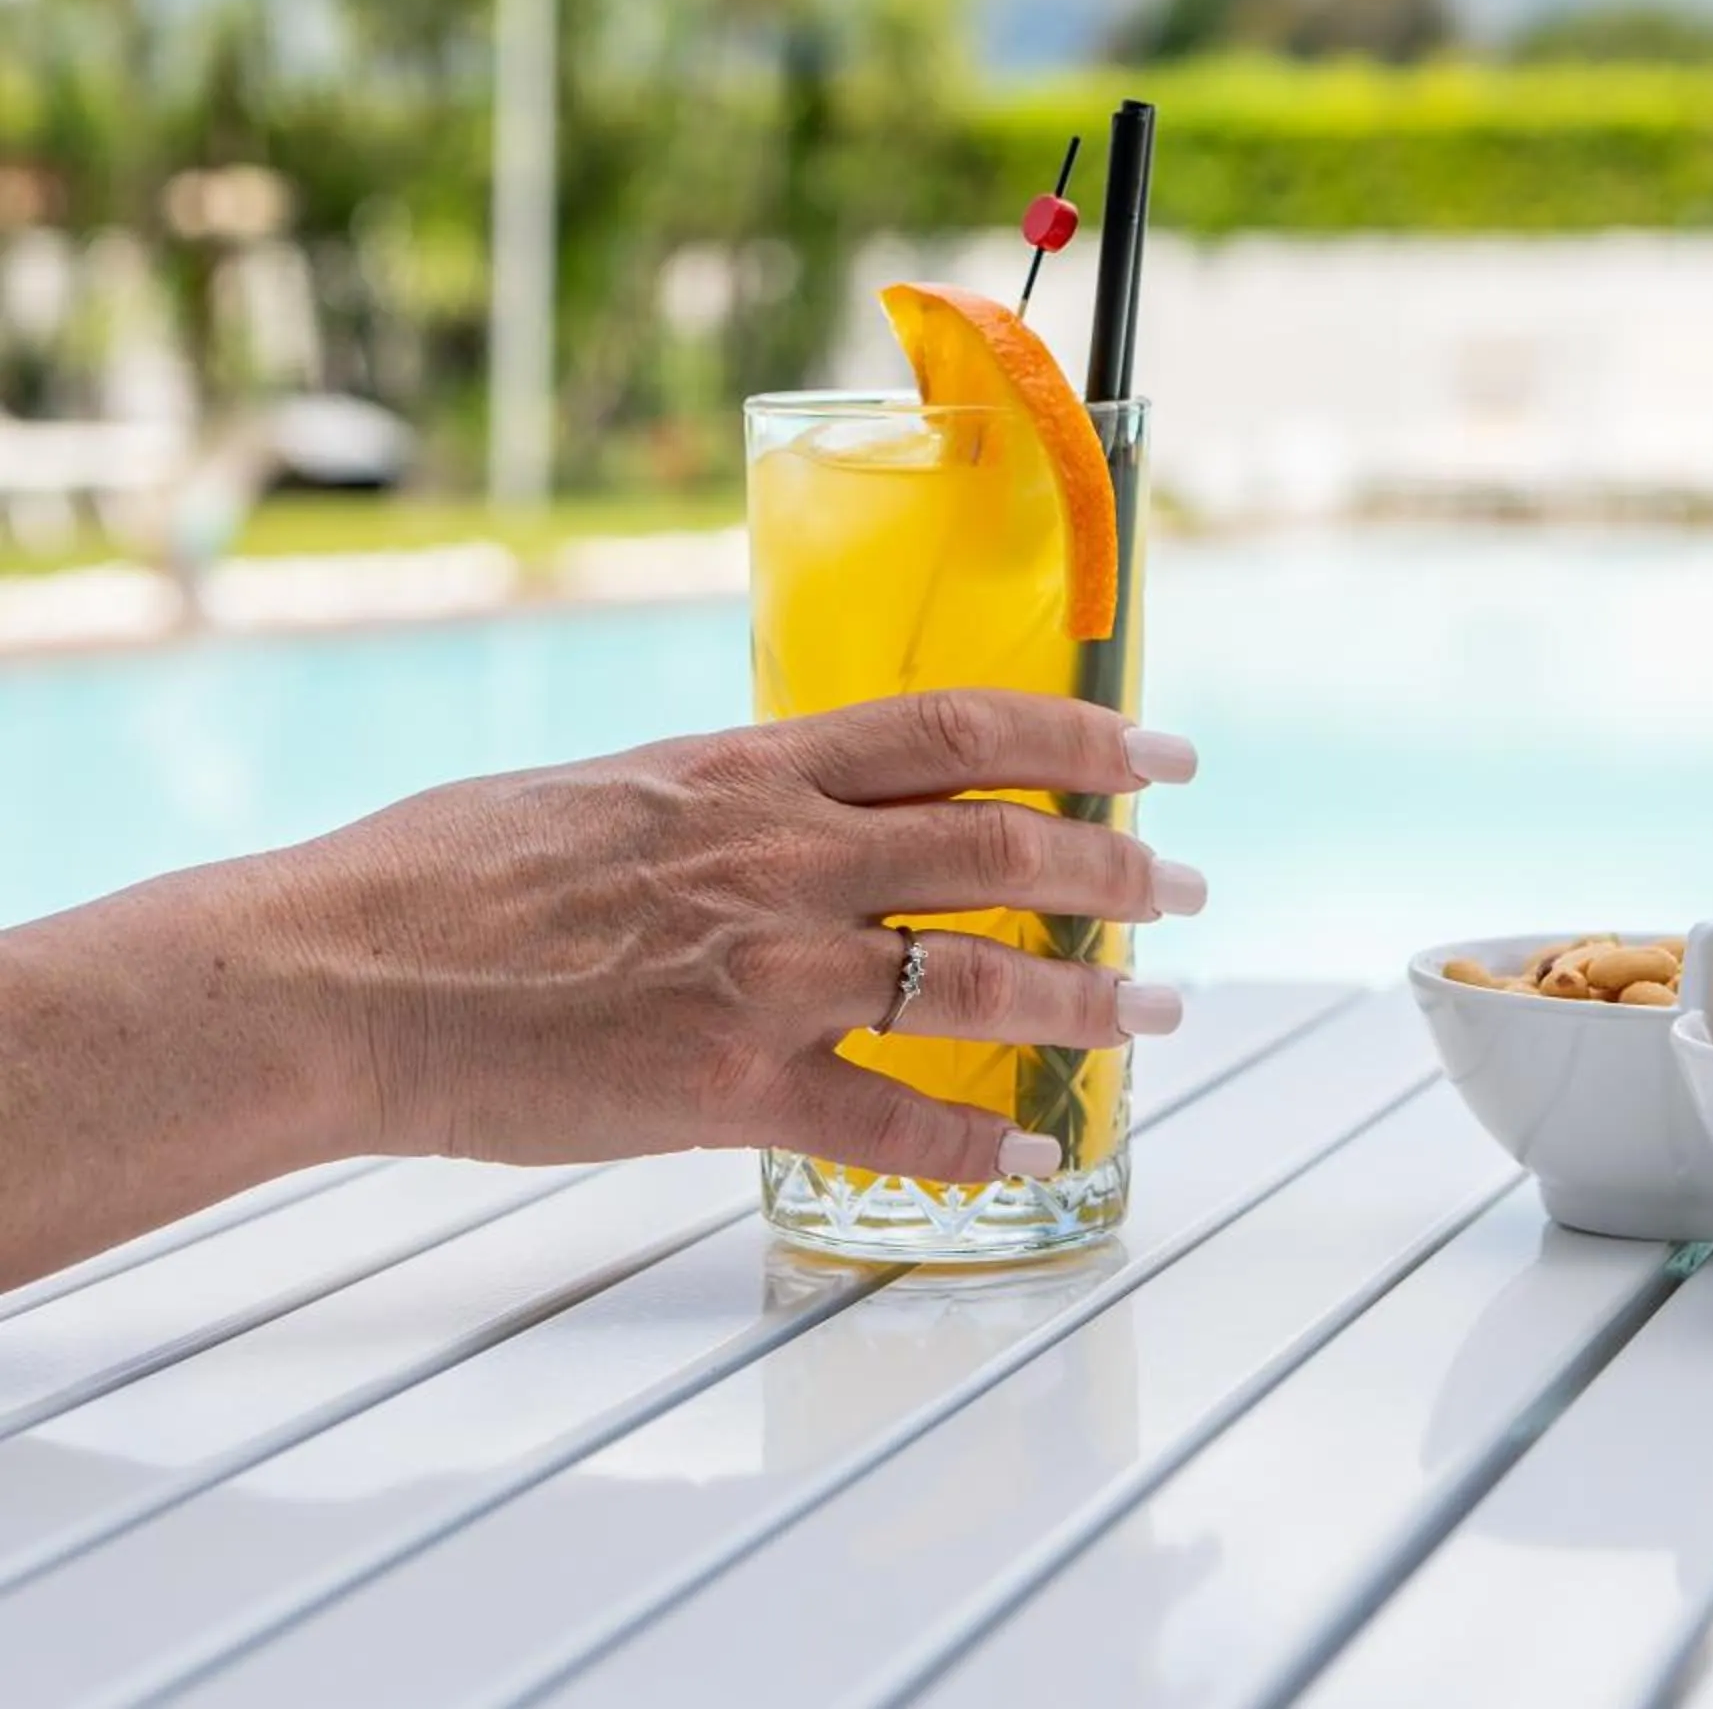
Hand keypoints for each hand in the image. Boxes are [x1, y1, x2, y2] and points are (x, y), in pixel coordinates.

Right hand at [288, 690, 1203, 1188]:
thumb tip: (799, 789)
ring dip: (1088, 1003)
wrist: (346, 970)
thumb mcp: (616, 780)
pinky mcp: (726, 1087)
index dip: (1085, 736)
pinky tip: (1029, 1161)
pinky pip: (890, 1122)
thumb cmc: (450, 869)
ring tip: (1157, 1018)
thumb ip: (730, 789)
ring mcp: (765, 972)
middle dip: (1120, 873)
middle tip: (1187, 890)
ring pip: (978, 979)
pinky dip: (976, 1147)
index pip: (964, 730)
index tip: (1159, 751)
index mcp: (754, 764)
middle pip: (1005, 851)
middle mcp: (784, 854)